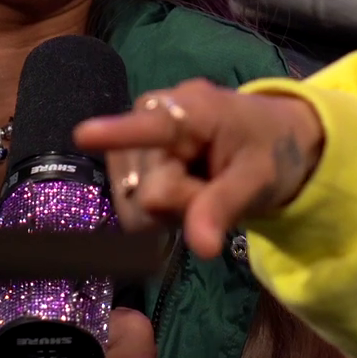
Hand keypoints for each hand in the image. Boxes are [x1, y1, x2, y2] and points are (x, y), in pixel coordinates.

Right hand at [73, 79, 325, 259]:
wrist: (273, 142)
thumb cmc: (270, 151)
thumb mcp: (259, 179)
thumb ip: (224, 208)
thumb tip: (201, 248)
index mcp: (192, 109)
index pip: (151, 125)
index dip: (117, 133)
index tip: (83, 135)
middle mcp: (154, 115)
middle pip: (144, 186)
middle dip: (178, 203)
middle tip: (213, 191)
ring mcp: (139, 137)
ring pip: (133, 200)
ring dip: (167, 210)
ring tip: (200, 189)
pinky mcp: (131, 158)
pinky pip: (131, 203)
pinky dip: (158, 211)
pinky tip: (183, 194)